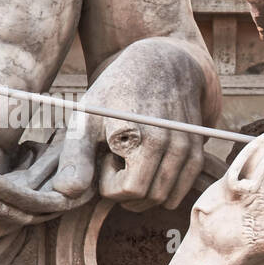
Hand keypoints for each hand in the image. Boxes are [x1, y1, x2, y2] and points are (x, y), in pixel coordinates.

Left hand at [54, 39, 210, 210]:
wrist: (159, 67)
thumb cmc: (115, 95)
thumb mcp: (86, 120)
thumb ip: (75, 159)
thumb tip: (65, 193)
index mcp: (138, 135)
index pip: (129, 190)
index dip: (109, 184)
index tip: (104, 160)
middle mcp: (168, 143)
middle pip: (148, 197)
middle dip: (126, 190)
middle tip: (117, 163)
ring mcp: (186, 148)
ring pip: (166, 197)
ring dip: (144, 191)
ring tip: (132, 163)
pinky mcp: (198, 151)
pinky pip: (180, 190)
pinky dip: (164, 190)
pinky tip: (150, 168)